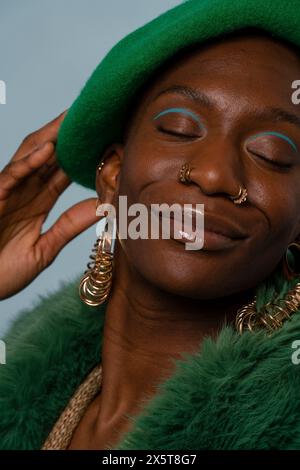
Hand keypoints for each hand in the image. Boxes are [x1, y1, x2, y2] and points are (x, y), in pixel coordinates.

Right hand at [0, 111, 98, 299]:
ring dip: (51, 137)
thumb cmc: (3, 271)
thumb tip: (102, 207)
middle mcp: (24, 192)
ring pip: (30, 157)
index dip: (82, 155)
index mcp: (37, 202)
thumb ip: (70, 226)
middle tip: (91, 116)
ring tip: (73, 118)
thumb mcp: (45, 249)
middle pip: (49, 156)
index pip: (63, 171)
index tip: (104, 140)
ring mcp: (8, 193)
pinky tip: (48, 149)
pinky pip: (10, 176)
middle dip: (68, 136)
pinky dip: (28, 162)